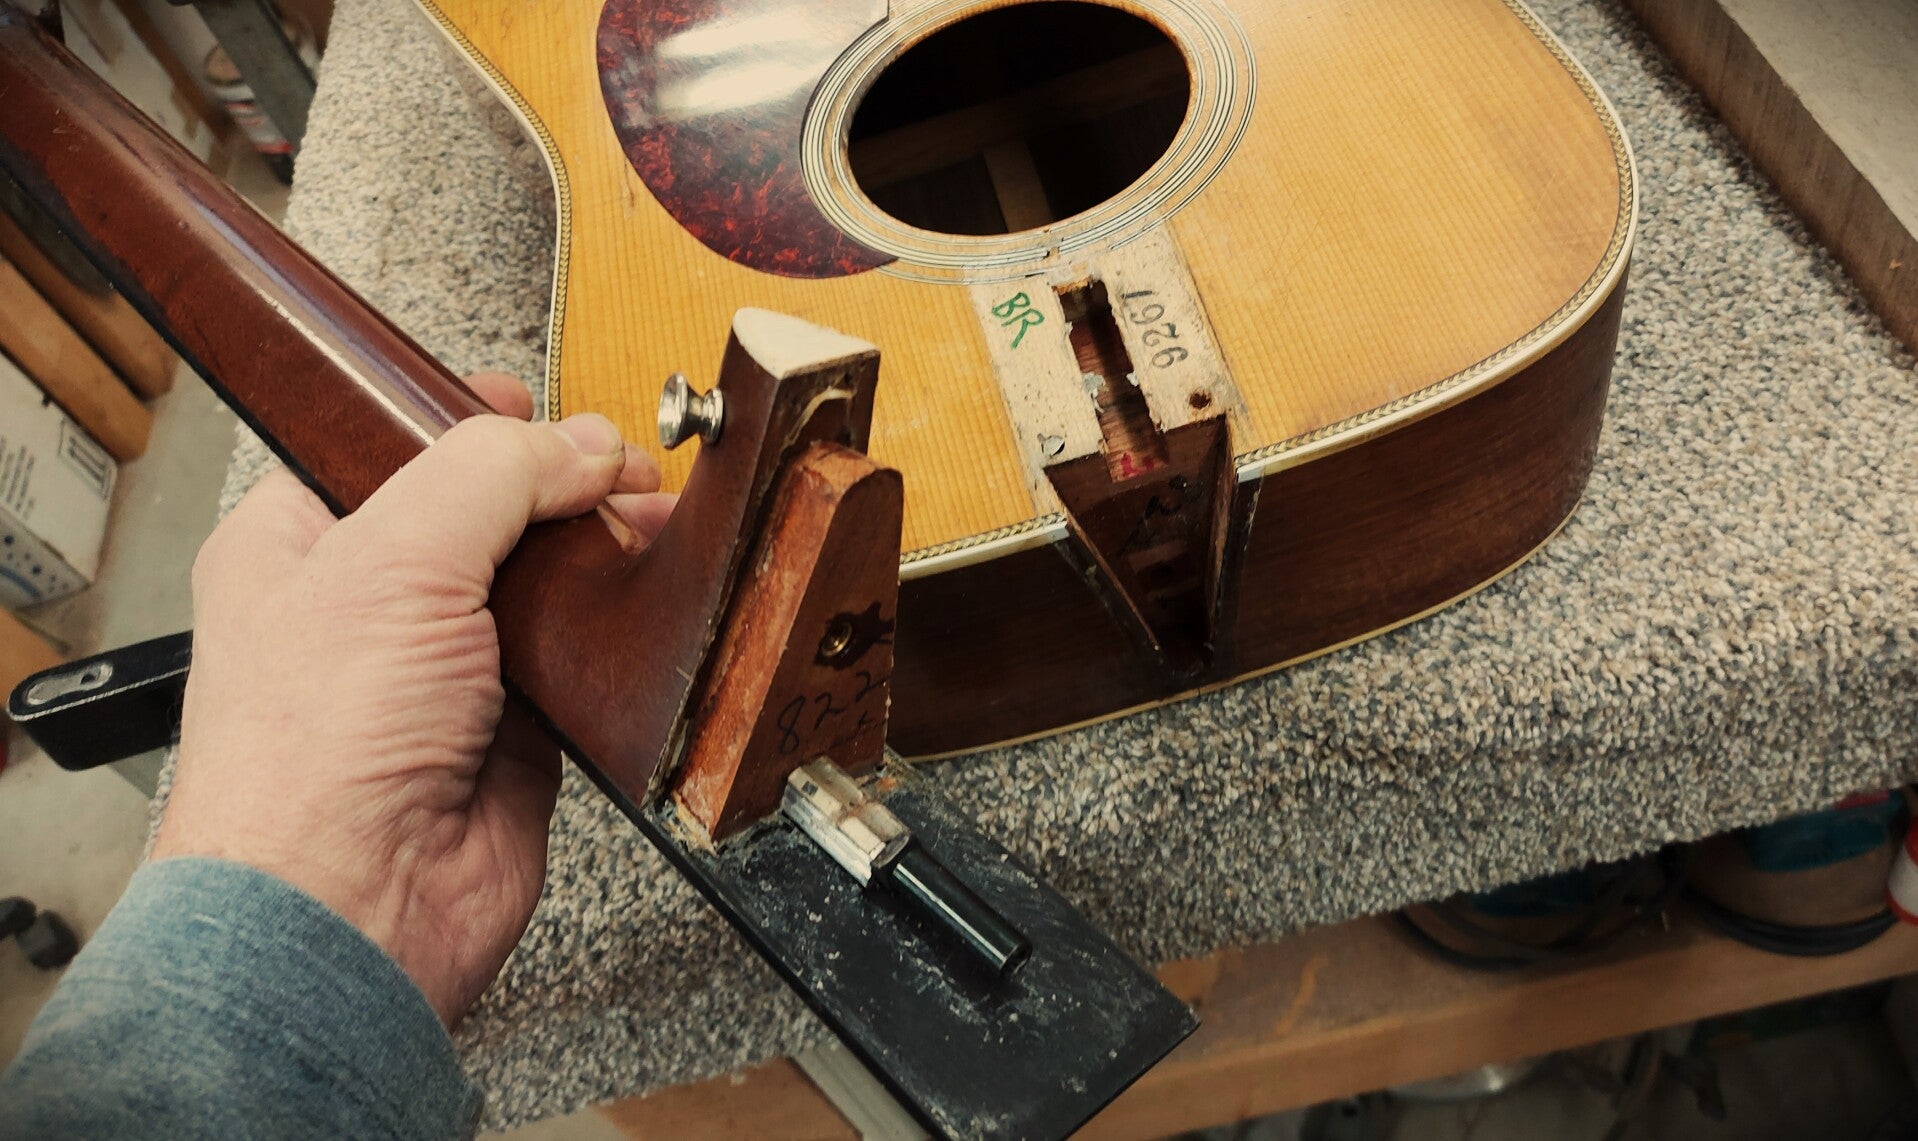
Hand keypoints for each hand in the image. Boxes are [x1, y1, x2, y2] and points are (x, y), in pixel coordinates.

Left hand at [153, 375, 673, 1026]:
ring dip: (600, 553)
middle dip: (558, 484)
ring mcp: (447, 670)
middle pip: (485, 511)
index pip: (389, 447)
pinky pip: (582, 661)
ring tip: (650, 521)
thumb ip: (493, 475)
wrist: (356, 905)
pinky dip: (619, 634)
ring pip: (542, 583)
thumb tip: (578, 442)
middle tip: (615, 467)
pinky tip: (647, 600)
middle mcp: (371, 605)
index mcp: (301, 543)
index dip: (462, 419)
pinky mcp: (515, 730)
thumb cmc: (311, 752)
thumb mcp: (393, 559)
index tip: (530, 404)